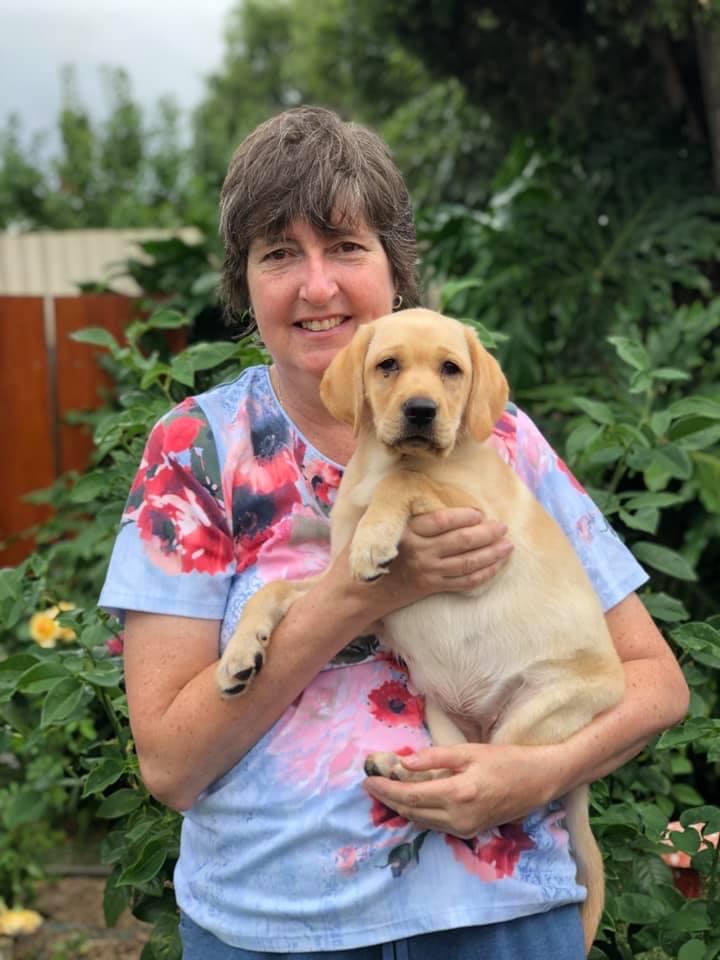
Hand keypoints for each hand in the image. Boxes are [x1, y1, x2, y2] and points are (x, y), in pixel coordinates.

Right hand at [361, 508, 512, 615]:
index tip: (479, 512)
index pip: (441, 522)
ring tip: (508, 546)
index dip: (463, 516)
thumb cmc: (365, 551)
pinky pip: (463, 582)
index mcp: (407, 533)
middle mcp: (420, 553)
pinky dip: (483, 574)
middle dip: (486, 534)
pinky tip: (496, 567)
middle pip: (460, 542)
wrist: (356, 592)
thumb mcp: (375, 524)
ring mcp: (427, 572)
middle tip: (503, 526)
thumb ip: (398, 510)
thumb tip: (418, 484)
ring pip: (467, 563)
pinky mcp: (431, 587)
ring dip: (491, 554)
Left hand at [363, 742, 557, 838]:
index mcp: (458, 794)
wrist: (539, 781)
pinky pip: (435, 825)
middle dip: (388, 799)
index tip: (368, 779)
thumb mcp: (470, 751)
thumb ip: (435, 757)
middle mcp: (459, 818)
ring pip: (422, 821)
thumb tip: (404, 762)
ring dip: (401, 808)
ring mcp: (465, 829)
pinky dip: (418, 813)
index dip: (386, 789)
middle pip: (412, 812)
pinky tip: (410, 800)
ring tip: (385, 790)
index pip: (411, 796)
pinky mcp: (469, 832)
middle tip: (371, 784)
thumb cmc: (506, 760)